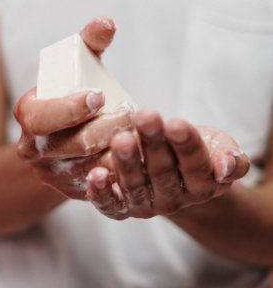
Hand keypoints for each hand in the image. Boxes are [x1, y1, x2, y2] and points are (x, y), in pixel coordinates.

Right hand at [14, 17, 132, 199]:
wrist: (59, 137)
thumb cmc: (70, 96)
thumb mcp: (76, 67)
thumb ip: (88, 43)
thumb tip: (106, 23)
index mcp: (28, 116)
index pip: (41, 118)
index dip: (69, 108)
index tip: (100, 95)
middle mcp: (33, 149)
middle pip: (72, 145)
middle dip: (106, 129)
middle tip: (131, 113)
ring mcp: (51, 174)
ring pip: (89, 168)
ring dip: (118, 152)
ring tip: (141, 134)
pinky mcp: (70, 190)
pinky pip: (98, 187)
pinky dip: (119, 174)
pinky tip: (137, 159)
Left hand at [86, 108, 249, 218]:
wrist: (173, 169)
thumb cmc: (196, 151)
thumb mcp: (219, 148)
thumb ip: (231, 158)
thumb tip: (225, 167)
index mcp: (201, 186)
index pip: (195, 165)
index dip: (186, 145)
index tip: (176, 123)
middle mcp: (173, 200)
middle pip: (163, 173)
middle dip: (153, 144)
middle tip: (145, 117)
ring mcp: (146, 206)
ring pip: (136, 187)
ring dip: (127, 164)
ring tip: (121, 139)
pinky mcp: (122, 208)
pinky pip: (110, 206)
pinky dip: (101, 193)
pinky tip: (95, 175)